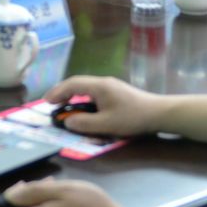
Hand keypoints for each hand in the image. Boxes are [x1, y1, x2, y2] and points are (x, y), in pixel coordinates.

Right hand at [43, 75, 163, 136]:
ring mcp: (112, 86)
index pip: (72, 84)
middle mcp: (104, 82)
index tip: (46, 102)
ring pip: (87, 87)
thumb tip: (67, 121)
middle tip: (52, 103)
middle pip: (78, 83)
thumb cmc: (132, 118)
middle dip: (63, 92)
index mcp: (99, 87)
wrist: (159, 113)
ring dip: (74, 95)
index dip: (58, 92)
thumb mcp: (106, 124)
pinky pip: (95, 92)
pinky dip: (84, 98)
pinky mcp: (118, 93)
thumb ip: (84, 124)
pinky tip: (85, 108)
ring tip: (65, 106)